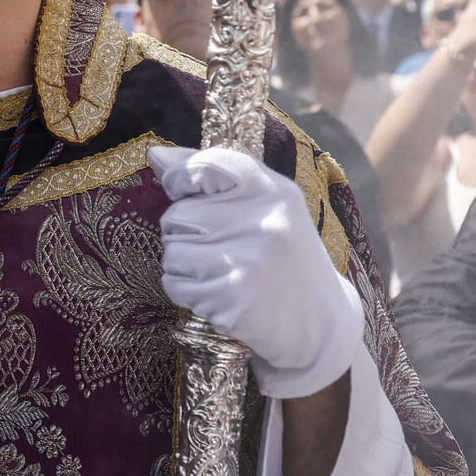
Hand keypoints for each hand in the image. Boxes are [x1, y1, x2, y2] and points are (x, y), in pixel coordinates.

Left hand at [149, 146, 363, 399]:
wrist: (319, 321)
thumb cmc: (282, 254)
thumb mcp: (264, 204)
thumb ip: (211, 174)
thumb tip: (155, 154)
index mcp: (271, 190)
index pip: (204, 165)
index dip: (181, 178)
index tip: (184, 192)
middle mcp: (262, 222)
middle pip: (177, 216)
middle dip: (185, 234)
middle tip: (220, 249)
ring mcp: (248, 262)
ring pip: (172, 253)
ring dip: (184, 266)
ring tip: (221, 272)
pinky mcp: (232, 299)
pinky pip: (176, 286)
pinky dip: (188, 292)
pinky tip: (218, 294)